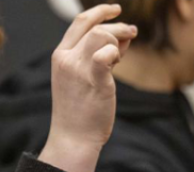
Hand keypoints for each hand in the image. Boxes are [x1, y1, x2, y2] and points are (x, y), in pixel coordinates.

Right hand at [40, 4, 136, 171]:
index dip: (100, 11)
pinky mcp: (94, 81)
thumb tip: (124, 36)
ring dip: (117, 42)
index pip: (80, 22)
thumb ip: (100, 55)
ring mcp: (78, 70)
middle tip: (132, 32)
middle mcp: (66, 59)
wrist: (73, 138)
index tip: (116, 10)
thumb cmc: (81, 111)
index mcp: (60, 56)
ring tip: (121, 58)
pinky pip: (106, 55)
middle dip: (116, 25)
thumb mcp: (83, 77)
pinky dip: (116, 53)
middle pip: (92, 25)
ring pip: (101, 36)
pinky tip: (118, 63)